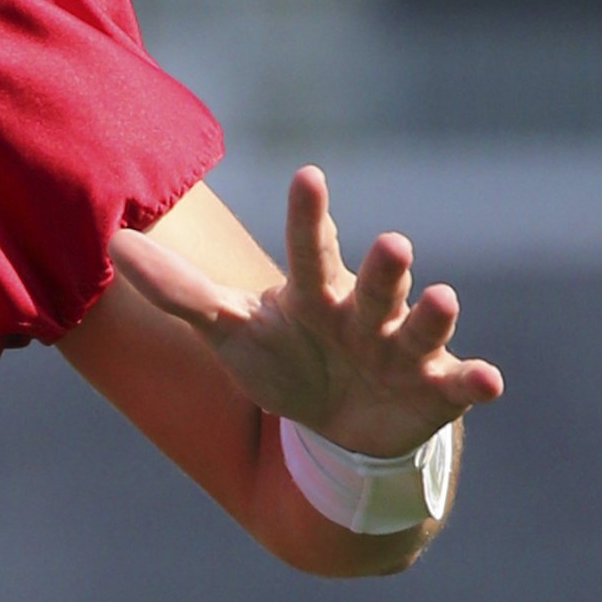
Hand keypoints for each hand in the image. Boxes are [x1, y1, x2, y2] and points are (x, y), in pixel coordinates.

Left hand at [107, 165, 503, 455]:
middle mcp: (364, 311)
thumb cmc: (284, 361)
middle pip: (373, 283)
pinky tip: (489, 380)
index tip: (307, 175)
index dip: (307, 215)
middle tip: (392, 242)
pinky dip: (476, 381)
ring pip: (420, 325)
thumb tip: (112, 242)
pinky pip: (460, 383)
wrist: (338, 426)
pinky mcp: (435, 390)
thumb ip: (176, 289)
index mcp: (314, 292)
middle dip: (385, 266)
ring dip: (431, 313)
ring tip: (442, 297)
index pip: (306, 248)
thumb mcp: (228, 328)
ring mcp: (403, 349)